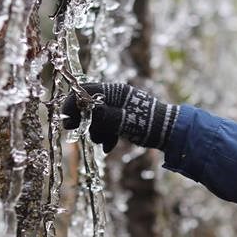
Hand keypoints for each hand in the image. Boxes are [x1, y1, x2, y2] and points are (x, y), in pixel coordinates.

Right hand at [61, 83, 179, 152]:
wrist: (169, 133)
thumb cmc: (148, 124)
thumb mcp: (124, 121)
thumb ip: (104, 116)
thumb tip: (84, 108)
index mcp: (116, 91)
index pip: (86, 90)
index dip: (73, 104)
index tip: (67, 121)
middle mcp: (116, 96)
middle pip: (89, 105)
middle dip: (85, 121)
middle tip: (76, 132)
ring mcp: (119, 107)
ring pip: (97, 118)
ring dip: (96, 131)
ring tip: (104, 143)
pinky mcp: (122, 118)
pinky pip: (107, 125)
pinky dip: (106, 135)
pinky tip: (109, 146)